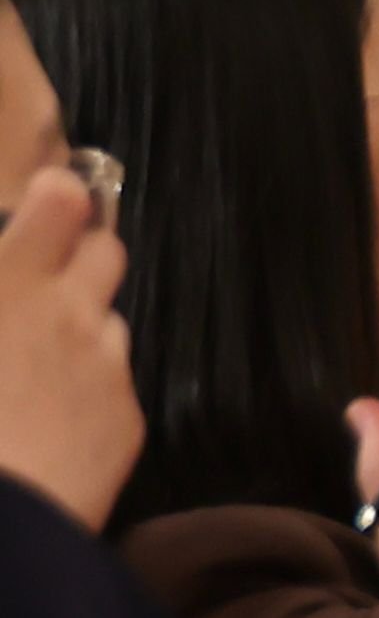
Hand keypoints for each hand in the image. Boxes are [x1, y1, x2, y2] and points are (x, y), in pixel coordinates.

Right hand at [0, 164, 137, 526]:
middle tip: (44, 282)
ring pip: (109, 323)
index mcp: (11, 283)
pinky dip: (90, 390)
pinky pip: (114, 384)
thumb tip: (9, 275)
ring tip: (36, 367)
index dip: (59, 198)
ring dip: (83, 330)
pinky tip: (52, 420)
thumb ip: (2, 283)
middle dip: (83, 256)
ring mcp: (105, 367)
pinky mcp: (127, 419)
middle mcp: (69, 314)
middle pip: (106, 253)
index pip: (60, 204)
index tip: (49, 201)